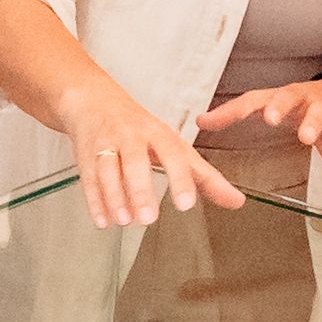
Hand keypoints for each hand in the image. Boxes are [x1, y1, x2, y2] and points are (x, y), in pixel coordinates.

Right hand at [56, 76, 239, 228]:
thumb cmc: (139, 128)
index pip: (172, 154)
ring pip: (107, 169)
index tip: (186, 204)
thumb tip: (237, 201)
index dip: (179, 178)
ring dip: (115, 197)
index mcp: (158, 134)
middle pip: (134, 162)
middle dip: (140, 190)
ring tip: (125, 221)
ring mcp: (106, 144)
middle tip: (149, 218)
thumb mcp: (175, 147)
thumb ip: (204, 177)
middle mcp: (131, 136)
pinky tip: (103, 220)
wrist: (93, 100)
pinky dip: (94, 201)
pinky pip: (88, 178)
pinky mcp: (85, 154)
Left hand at [199, 73, 321, 185]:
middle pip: (313, 112)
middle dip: (310, 123)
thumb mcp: (266, 101)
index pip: (279, 98)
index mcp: (290, 96)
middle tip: (303, 136)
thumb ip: (235, 111)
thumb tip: (201, 121)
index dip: (274, 107)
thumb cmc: (295, 101)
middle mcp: (312, 106)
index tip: (268, 117)